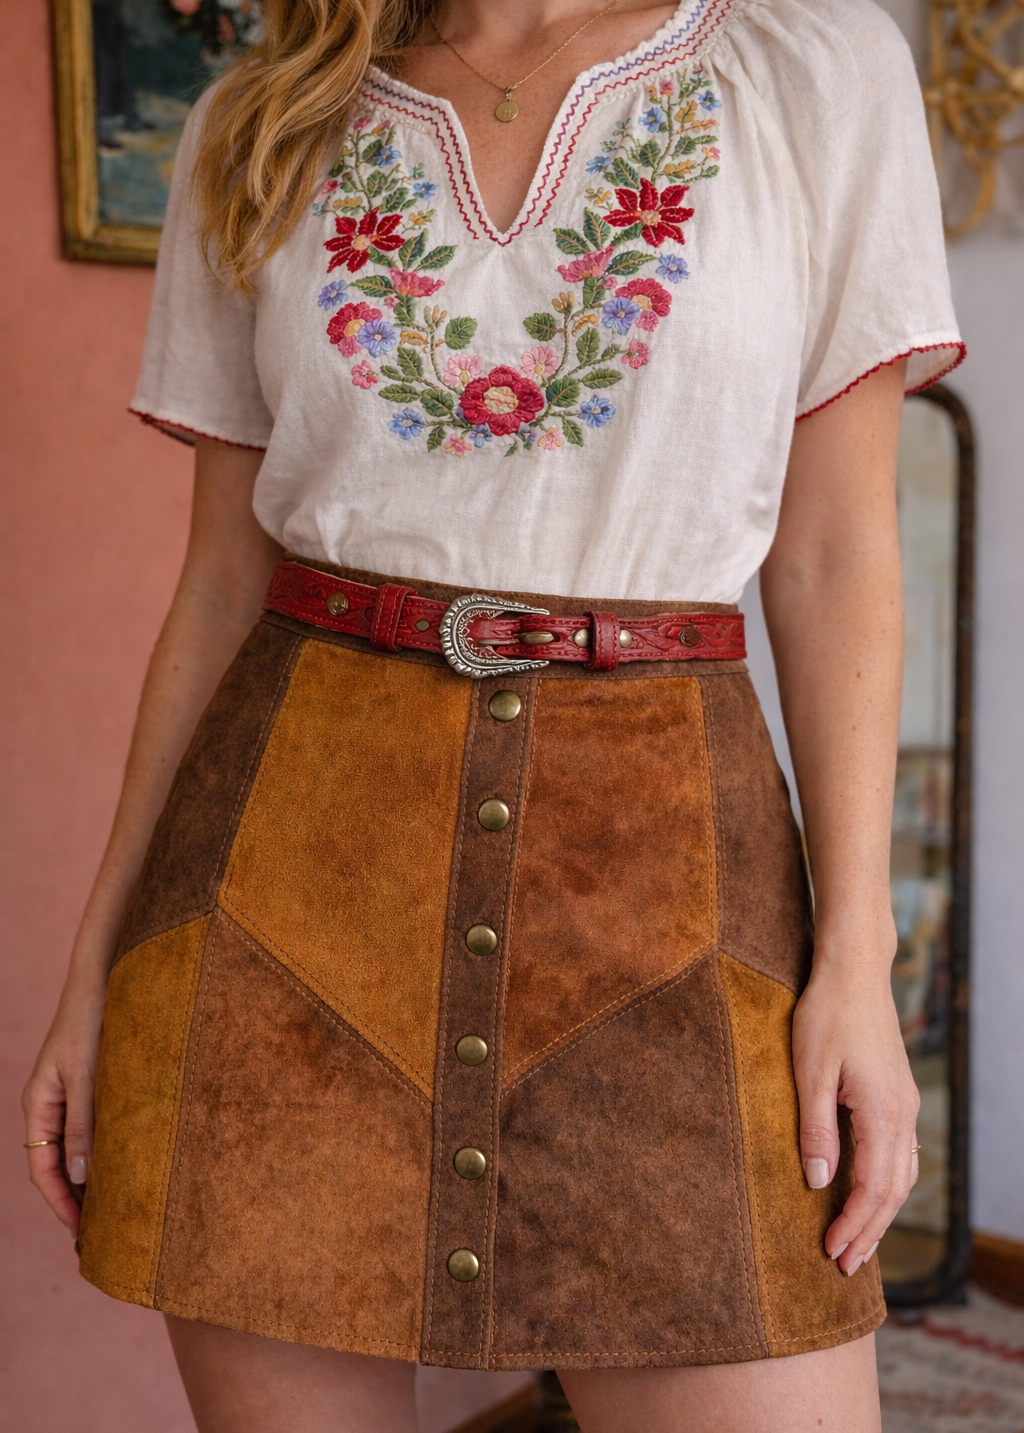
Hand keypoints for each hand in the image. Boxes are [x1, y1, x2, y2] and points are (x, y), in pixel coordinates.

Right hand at [22, 984, 104, 1236]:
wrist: (104, 979)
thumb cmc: (90, 1021)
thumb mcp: (87, 1076)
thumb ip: (83, 1124)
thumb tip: (78, 1177)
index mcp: (38, 1105)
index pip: (42, 1169)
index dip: (60, 1203)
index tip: (82, 1233)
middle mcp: (50, 1105)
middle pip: (57, 1165)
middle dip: (75, 1199)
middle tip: (103, 1233)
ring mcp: (71, 1096)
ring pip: (77, 1149)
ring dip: (92, 1177)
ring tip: (117, 1209)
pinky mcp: (93, 1086)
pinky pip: (94, 1130)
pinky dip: (104, 1152)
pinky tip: (127, 1166)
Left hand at [791, 952, 919, 1275]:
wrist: (854, 972)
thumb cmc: (826, 1015)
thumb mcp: (809, 1072)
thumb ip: (815, 1130)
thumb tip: (817, 1182)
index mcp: (883, 1114)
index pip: (872, 1188)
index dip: (851, 1224)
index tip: (829, 1251)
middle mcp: (903, 1114)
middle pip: (893, 1191)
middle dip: (869, 1231)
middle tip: (845, 1266)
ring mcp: (905, 1105)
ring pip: (903, 1175)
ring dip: (881, 1213)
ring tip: (859, 1243)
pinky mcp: (898, 1095)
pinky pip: (902, 1154)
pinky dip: (888, 1184)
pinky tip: (872, 1194)